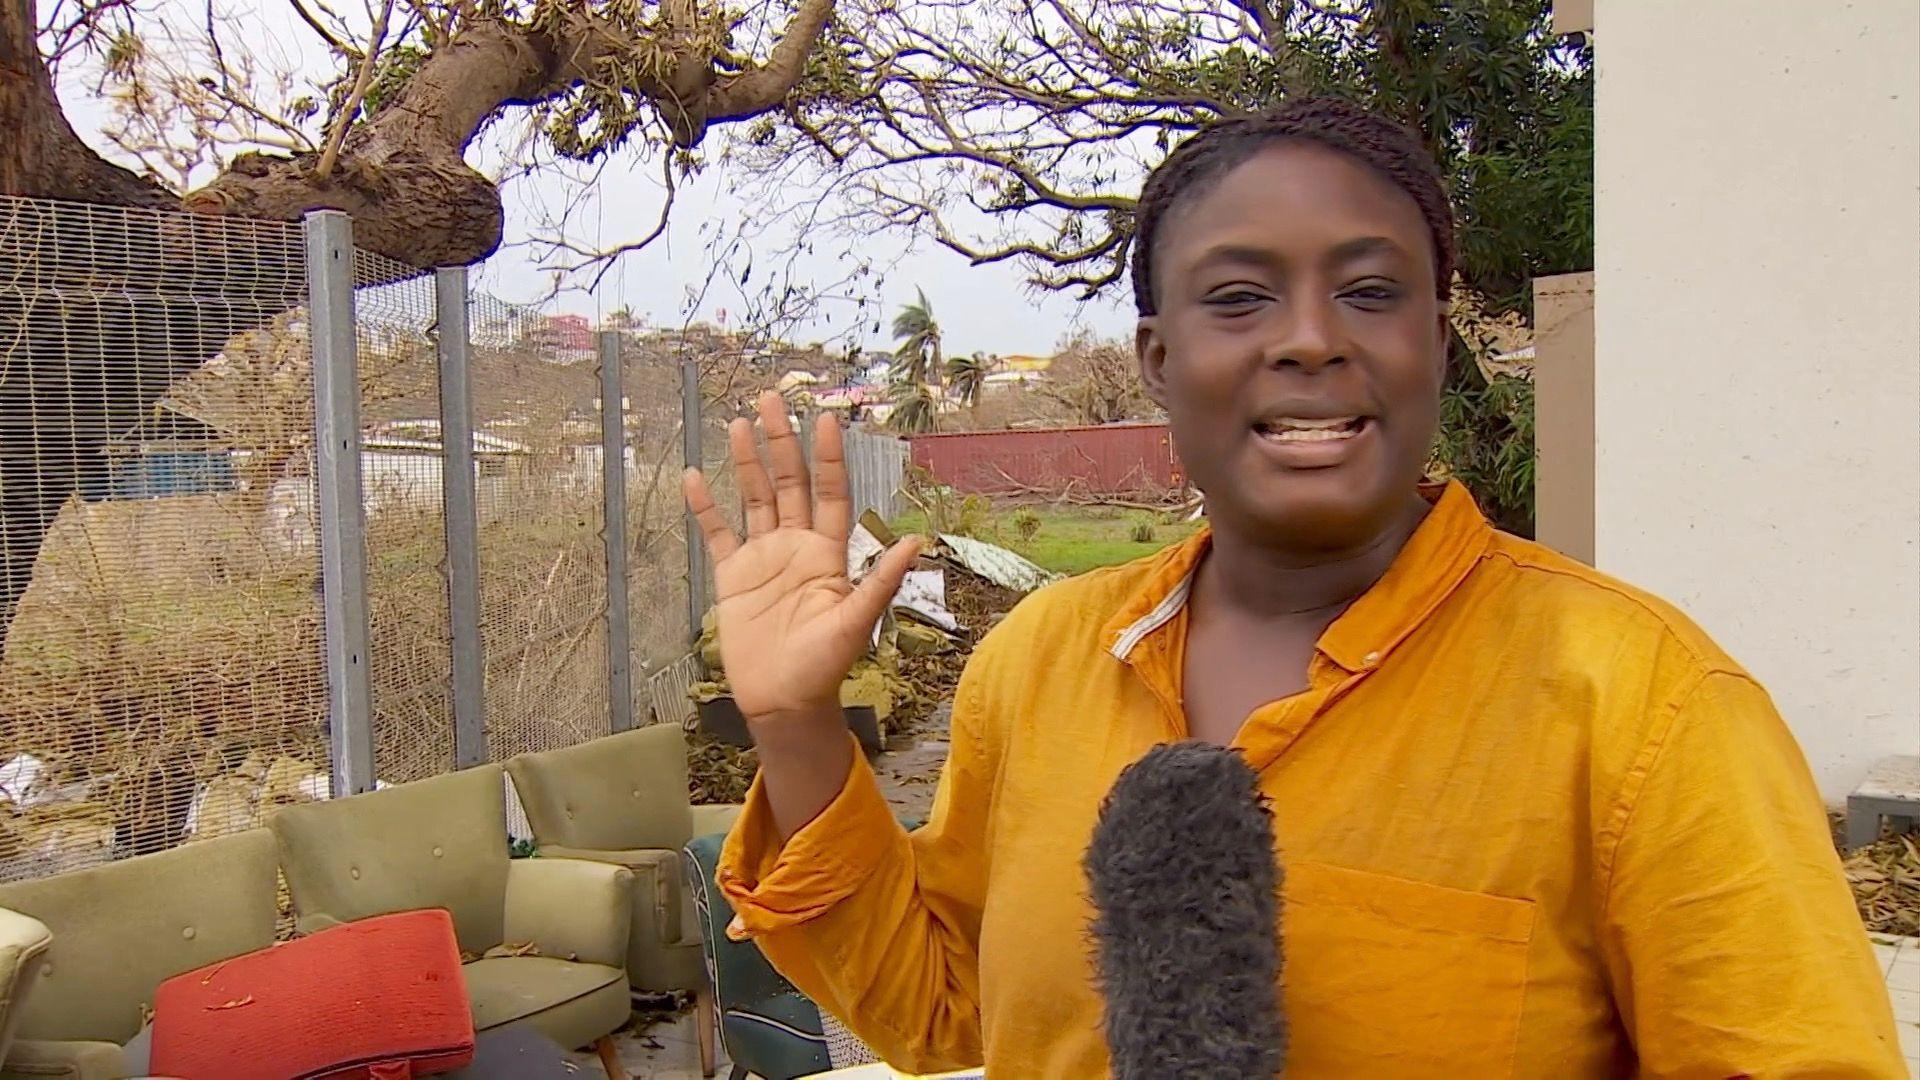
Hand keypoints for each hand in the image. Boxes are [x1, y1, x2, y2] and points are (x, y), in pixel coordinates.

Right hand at [683, 391, 919, 723]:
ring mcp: (763, 558)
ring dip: (746, 462)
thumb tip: (917, 539)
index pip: (828, 492)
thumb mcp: (857, 623)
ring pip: (754, 498)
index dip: (827, 456)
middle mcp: (796, 547)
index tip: (826, 417)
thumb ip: (881, 580)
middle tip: (771, 399)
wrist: (784, 701)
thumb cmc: (825, 666)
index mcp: (828, 553)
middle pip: (789, 482)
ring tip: (737, 423)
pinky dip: (705, 507)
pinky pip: (717, 533)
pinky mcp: (733, 576)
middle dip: (781, 441)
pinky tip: (695, 476)